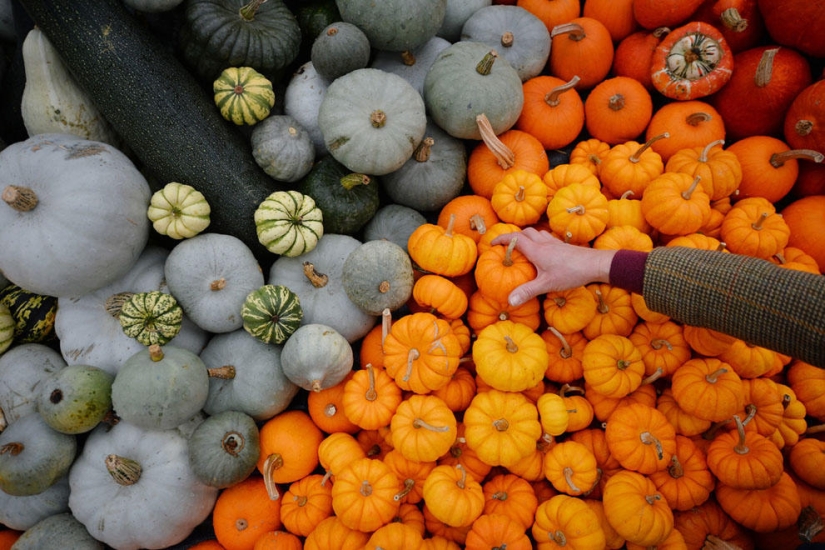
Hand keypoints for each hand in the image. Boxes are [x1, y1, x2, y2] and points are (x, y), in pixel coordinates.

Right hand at [490, 227, 617, 305]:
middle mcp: (544, 243)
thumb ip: (527, 291)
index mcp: (536, 250)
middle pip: (526, 232)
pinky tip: (543, 252)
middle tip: (507, 246)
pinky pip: (547, 238)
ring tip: (523, 247)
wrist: (596, 264)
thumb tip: (509, 301)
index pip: (515, 238)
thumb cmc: (571, 273)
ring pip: (537, 233)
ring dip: (528, 237)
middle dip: (514, 236)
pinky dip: (539, 241)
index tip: (492, 244)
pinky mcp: (564, 246)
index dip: (502, 239)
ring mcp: (555, 243)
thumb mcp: (547, 284)